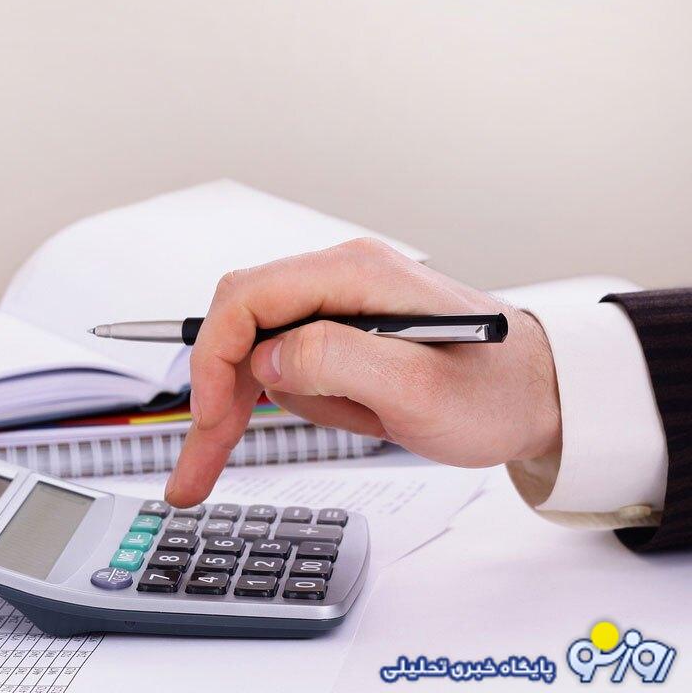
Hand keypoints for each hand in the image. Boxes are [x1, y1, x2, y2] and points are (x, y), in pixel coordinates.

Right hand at [164, 238, 561, 506]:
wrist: (539, 395)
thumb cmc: (495, 392)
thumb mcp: (417, 389)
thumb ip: (335, 362)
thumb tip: (264, 358)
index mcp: (353, 274)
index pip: (246, 299)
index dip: (213, 360)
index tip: (210, 421)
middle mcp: (339, 278)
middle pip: (241, 325)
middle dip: (221, 394)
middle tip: (201, 467)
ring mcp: (339, 304)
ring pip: (261, 352)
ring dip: (281, 404)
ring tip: (360, 425)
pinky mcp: (343, 332)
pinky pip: (292, 367)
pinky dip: (298, 402)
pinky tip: (355, 418)